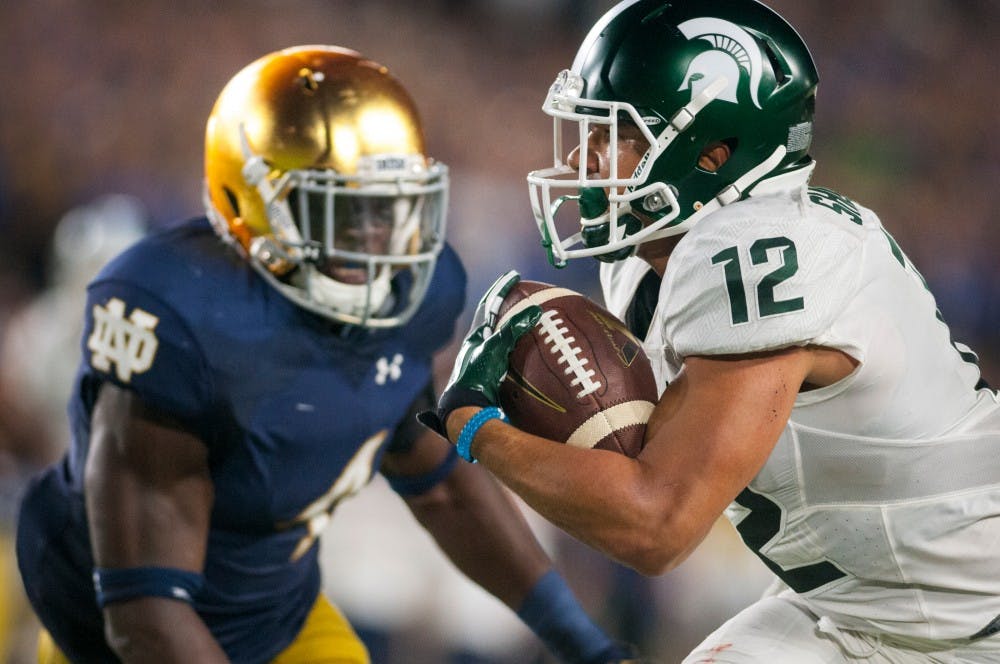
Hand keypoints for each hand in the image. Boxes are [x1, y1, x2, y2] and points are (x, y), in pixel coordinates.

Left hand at [417, 270, 541, 438]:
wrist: (466, 410)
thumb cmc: (476, 378)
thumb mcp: (495, 349)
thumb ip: (513, 329)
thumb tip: (536, 310)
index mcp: (475, 337)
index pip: (488, 305)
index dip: (500, 289)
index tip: (513, 275)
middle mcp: (478, 348)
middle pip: (493, 320)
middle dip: (505, 306)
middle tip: (520, 294)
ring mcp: (485, 364)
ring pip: (501, 339)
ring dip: (513, 328)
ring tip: (527, 319)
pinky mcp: (493, 379)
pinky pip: (510, 357)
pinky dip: (520, 350)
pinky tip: (530, 354)